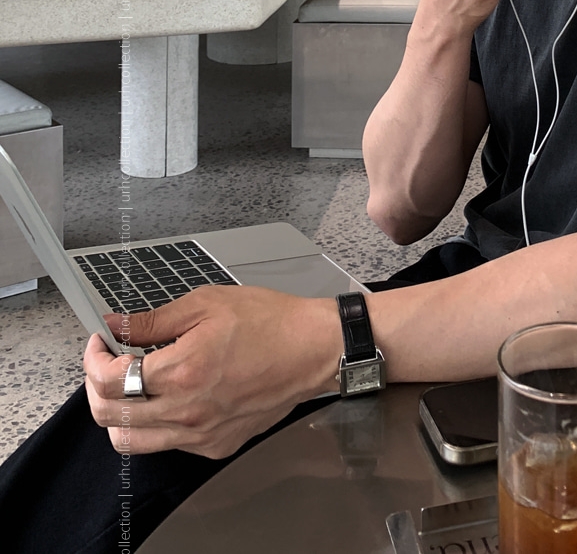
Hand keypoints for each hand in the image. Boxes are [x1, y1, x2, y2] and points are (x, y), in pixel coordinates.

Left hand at [83, 287, 339, 457]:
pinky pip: (167, 444)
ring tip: (129, 385)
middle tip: (105, 363)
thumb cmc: (269, 321)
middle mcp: (187, 410)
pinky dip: (155, 424)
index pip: (110, 381)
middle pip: (111, 416)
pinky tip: (168, 396)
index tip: (99, 343)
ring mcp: (201, 434)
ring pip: (131, 441)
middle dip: (96, 387)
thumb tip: (116, 324)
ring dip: (118, 413)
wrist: (312, 349)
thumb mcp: (207, 303)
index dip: (93, 359)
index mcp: (182, 371)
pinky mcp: (215, 445)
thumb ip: (155, 319)